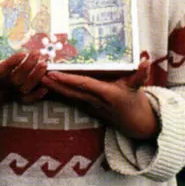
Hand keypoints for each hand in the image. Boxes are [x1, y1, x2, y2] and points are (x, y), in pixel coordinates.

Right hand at [0, 41, 47, 134]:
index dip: (11, 64)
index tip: (21, 54)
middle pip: (15, 79)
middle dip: (28, 66)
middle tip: (39, 54)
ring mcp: (4, 96)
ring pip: (22, 88)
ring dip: (34, 77)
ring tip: (45, 65)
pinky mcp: (8, 100)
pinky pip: (24, 98)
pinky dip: (36, 95)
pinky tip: (46, 87)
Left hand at [41, 62, 158, 140]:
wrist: (136, 125)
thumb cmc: (135, 102)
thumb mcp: (138, 87)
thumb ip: (140, 73)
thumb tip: (146, 59)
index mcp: (106, 93)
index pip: (84, 85)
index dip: (68, 80)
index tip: (54, 73)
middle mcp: (95, 101)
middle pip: (71, 92)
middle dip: (55, 84)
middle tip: (38, 74)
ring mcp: (90, 107)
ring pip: (69, 98)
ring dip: (53, 90)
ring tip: (38, 79)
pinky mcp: (88, 109)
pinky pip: (71, 102)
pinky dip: (59, 96)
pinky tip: (47, 91)